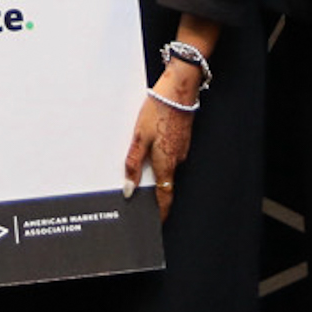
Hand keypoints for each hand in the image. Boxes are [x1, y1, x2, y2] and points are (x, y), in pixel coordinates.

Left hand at [122, 60, 202, 218]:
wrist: (179, 89)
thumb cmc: (158, 110)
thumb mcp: (138, 138)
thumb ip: (133, 165)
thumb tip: (129, 189)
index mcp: (166, 164)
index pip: (165, 198)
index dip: (160, 213)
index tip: (155, 222)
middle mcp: (177, 160)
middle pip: (164, 183)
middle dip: (150, 189)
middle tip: (134, 192)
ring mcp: (182, 149)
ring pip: (166, 166)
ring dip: (153, 168)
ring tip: (135, 164)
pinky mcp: (182, 138)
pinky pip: (169, 153)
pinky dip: (159, 155)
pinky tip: (148, 144)